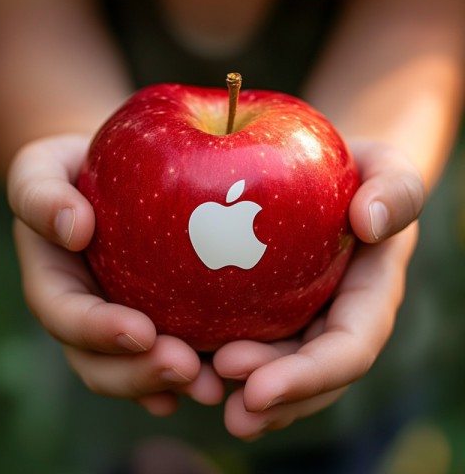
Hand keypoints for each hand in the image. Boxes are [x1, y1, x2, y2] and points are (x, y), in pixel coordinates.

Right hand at [8, 134, 223, 414]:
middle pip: (101, 361)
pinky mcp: (159, 316)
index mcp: (55, 283)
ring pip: (139, 367)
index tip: (140, 333)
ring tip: (212, 387)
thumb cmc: (77, 170)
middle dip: (139, 374)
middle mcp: (87, 312)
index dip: (98, 331)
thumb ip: (41, 196)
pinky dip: (192, 373)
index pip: (66, 314)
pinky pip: (173, 351)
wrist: (114, 176)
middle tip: (185, 369)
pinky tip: (221, 379)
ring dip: (171, 383)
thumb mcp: (44, 168)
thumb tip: (72, 227)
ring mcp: (122, 319)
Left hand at [213, 141, 424, 438]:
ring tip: (197, 393)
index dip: (308, 377)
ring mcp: (295, 318)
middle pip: (305, 375)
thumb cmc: (359, 173)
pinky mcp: (261, 306)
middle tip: (228, 408)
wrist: (328, 177)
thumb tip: (372, 222)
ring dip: (239, 392)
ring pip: (271, 368)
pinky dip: (213, 354)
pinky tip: (181, 358)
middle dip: (271, 401)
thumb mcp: (386, 169)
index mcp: (365, 301)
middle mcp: (330, 321)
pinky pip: (239, 335)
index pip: (347, 351)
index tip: (258, 389)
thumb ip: (396, 191)